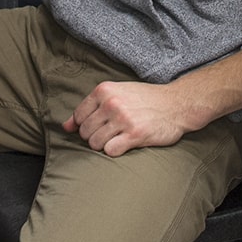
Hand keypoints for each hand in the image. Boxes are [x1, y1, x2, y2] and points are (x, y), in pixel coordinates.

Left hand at [64, 80, 204, 156]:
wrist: (176, 104)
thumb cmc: (145, 99)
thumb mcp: (116, 93)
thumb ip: (90, 108)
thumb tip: (65, 127)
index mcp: (104, 90)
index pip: (78, 116)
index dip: (86, 125)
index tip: (99, 125)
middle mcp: (111, 103)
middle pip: (85, 132)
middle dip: (95, 136)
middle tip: (111, 133)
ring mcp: (122, 119)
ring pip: (95, 143)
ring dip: (104, 145)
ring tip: (118, 138)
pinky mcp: (134, 135)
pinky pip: (110, 151)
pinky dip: (115, 151)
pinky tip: (125, 144)